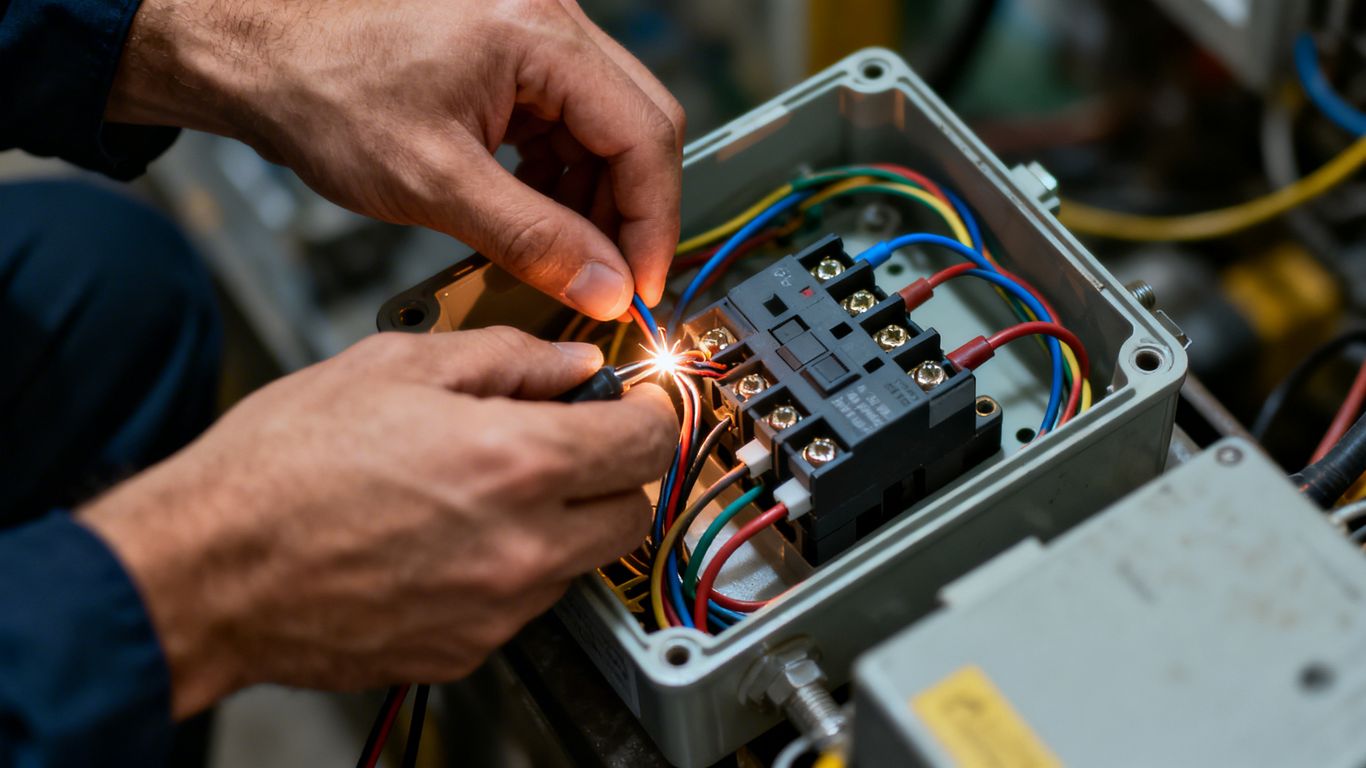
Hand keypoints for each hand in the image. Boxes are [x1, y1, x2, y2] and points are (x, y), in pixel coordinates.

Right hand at [80, 328, 676, 716]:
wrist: (207, 569)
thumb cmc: (281, 466)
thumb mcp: (395, 364)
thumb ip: (506, 357)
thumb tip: (571, 362)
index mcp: (517, 461)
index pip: (648, 441)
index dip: (650, 412)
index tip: (634, 405)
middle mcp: (522, 544)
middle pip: (633, 512)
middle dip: (614, 472)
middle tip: (569, 443)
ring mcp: (497, 608)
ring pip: (582, 561)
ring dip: (563, 522)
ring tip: (486, 488)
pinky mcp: (466, 649)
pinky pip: (524, 603)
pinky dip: (511, 567)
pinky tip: (451, 536)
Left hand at [107, 0, 683, 318]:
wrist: (258, 56)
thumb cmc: (321, 91)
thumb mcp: (434, 183)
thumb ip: (532, 239)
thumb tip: (606, 287)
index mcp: (539, 36)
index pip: (643, 135)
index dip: (652, 222)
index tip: (640, 287)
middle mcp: (549, 22)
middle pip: (638, 127)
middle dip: (630, 213)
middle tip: (613, 281)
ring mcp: (532, 38)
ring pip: (606, 131)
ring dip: (594, 200)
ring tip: (562, 255)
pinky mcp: (512, 60)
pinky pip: (566, 125)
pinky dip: (561, 179)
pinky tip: (533, 216)